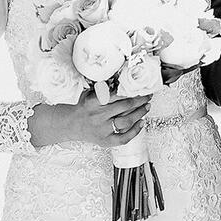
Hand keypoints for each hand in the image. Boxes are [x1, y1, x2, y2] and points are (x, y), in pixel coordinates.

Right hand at [29, 91, 151, 148]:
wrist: (72, 125)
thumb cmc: (84, 107)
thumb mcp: (89, 94)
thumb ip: (102, 88)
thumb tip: (121, 79)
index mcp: (93, 102)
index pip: (116, 95)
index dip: (131, 91)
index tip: (140, 88)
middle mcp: (98, 116)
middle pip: (124, 106)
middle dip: (139, 100)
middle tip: (148, 96)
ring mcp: (102, 130)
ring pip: (126, 121)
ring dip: (140, 113)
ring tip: (147, 107)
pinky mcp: (106, 141)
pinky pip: (124, 138)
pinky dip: (135, 131)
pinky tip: (142, 123)